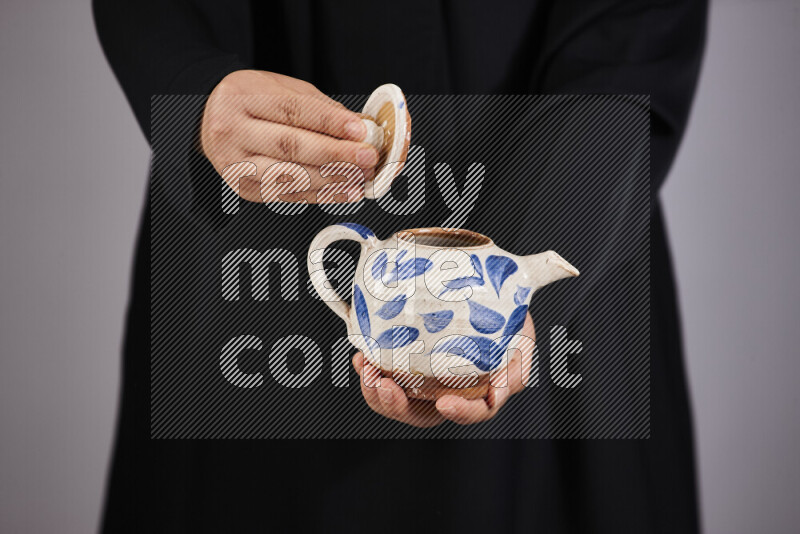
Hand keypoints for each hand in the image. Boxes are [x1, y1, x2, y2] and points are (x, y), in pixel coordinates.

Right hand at [200, 70, 377, 203]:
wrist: (210, 121)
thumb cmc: (250, 102)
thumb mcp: (281, 89)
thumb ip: (320, 107)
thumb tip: (360, 127)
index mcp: (243, 98)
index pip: (292, 111)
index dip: (329, 122)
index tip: (360, 131)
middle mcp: (233, 131)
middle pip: (290, 146)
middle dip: (335, 154)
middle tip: (366, 158)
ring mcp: (236, 164)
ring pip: (288, 176)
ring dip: (331, 180)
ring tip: (361, 178)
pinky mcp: (245, 188)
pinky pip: (288, 195)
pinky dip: (321, 196)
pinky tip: (345, 192)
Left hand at [352, 312, 535, 426]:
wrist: (484, 291)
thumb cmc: (507, 320)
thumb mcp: (522, 339)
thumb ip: (517, 368)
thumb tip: (499, 394)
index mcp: (480, 391)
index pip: (472, 412)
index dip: (461, 413)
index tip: (445, 403)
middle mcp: (448, 390)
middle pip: (422, 414)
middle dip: (398, 406)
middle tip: (385, 386)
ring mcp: (423, 378)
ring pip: (397, 398)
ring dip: (376, 391)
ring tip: (367, 369)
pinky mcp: (404, 361)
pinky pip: (383, 373)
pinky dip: (370, 368)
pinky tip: (363, 356)